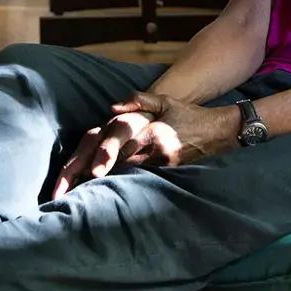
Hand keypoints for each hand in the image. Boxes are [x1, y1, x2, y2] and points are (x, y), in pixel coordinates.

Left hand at [51, 92, 239, 198]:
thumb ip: (138, 100)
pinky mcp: (167, 171)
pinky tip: (104, 189)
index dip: (105, 151)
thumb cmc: (187, 114)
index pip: (122, 137)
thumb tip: (112, 108)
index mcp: (151, 128)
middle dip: (94, 170)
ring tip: (78, 190)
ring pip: (128, 170)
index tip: (89, 169)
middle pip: (119, 159)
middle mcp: (154, 147)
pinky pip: (140, 176)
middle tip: (71, 185)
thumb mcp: (166, 101)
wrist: (219, 132)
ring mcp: (161, 162)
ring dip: (104, 179)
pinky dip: (122, 181)